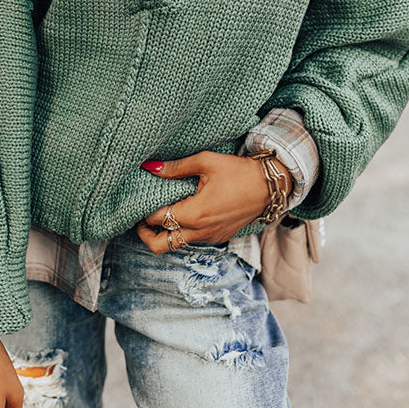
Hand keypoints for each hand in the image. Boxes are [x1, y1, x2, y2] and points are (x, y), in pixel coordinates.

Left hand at [136, 151, 292, 253]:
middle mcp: (201, 232)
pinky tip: (182, 213)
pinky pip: (192, 241)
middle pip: (160, 245)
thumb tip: (149, 167)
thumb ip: (175, 167)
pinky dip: (181, 231)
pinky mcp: (218, 237)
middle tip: (141, 218)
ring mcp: (210, 237)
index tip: (138, 200)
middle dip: (145, 234)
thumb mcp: (206, 162)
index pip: (158, 219)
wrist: (270, 186)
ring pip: (175, 245)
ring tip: (160, 213)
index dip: (143, 211)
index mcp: (195, 214)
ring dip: (164, 233)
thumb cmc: (239, 171)